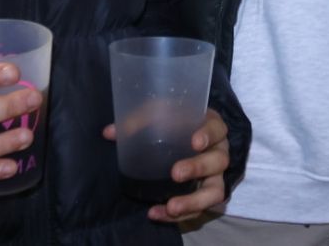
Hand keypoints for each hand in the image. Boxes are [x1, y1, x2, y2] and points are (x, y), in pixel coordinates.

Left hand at [103, 108, 229, 221]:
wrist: (188, 142)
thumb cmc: (177, 123)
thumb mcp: (162, 113)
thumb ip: (140, 119)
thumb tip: (109, 133)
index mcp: (211, 127)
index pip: (217, 129)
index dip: (209, 134)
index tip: (194, 141)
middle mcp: (218, 152)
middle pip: (218, 161)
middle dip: (198, 168)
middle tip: (175, 173)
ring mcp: (214, 177)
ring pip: (214, 191)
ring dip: (194, 201)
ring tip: (172, 206)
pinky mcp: (205, 196)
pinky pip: (198, 210)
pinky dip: (179, 215)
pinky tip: (157, 213)